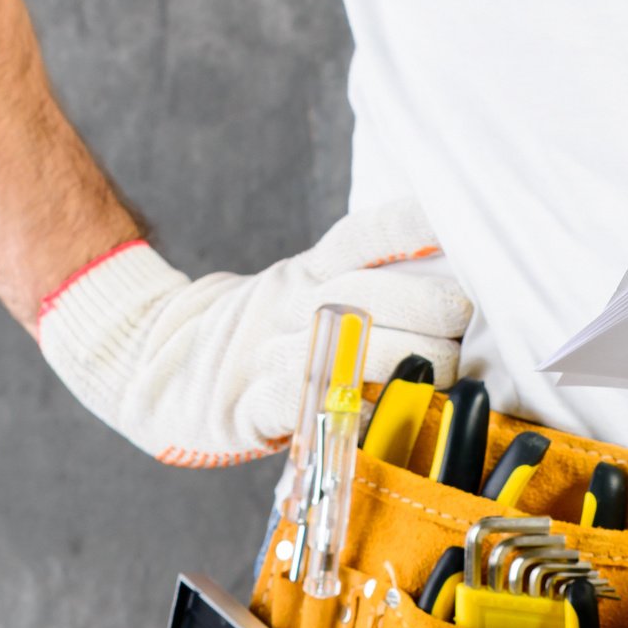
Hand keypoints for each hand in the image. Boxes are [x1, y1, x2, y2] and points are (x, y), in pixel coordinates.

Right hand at [37, 200, 471, 465]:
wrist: (156, 374)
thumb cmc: (257, 343)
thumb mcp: (302, 296)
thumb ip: (364, 290)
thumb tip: (455, 287)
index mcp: (306, 273)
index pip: (364, 235)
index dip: (413, 223)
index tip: (460, 219)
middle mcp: (290, 304)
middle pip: (364, 290)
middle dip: (426, 303)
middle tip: (470, 318)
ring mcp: (267, 353)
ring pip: (340, 344)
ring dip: (403, 355)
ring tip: (449, 368)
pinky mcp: (249, 404)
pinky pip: (302, 400)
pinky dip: (344, 404)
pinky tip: (379, 408)